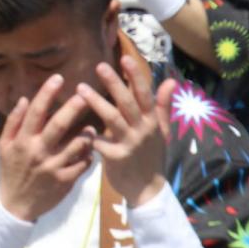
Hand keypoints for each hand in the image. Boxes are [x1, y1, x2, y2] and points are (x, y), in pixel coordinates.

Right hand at [0, 73, 95, 222]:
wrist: (16, 207)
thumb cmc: (11, 172)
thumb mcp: (4, 147)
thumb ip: (13, 123)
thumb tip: (23, 99)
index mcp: (23, 141)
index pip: (35, 112)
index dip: (46, 93)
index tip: (58, 78)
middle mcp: (38, 152)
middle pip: (58, 126)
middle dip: (72, 108)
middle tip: (85, 94)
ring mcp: (53, 167)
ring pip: (76, 146)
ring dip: (87, 134)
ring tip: (93, 126)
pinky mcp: (65, 181)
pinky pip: (83, 165)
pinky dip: (88, 156)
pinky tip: (89, 151)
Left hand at [77, 55, 174, 205]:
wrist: (147, 189)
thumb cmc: (151, 155)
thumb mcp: (161, 130)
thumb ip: (162, 105)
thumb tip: (170, 80)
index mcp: (152, 121)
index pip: (145, 94)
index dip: (136, 76)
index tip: (125, 58)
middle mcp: (142, 130)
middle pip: (128, 103)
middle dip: (114, 83)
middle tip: (99, 66)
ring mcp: (130, 144)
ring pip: (112, 119)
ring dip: (97, 102)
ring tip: (80, 88)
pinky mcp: (117, 158)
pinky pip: (101, 143)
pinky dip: (90, 134)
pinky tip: (78, 125)